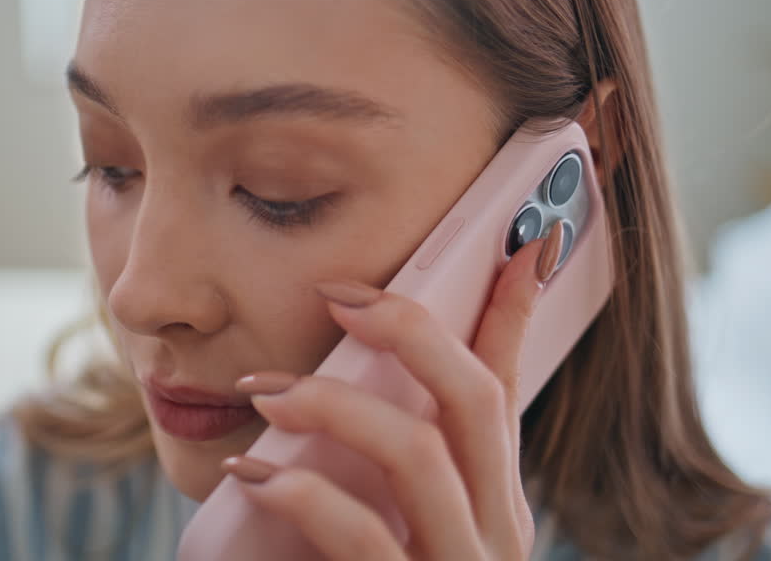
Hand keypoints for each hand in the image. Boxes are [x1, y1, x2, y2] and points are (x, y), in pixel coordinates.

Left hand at [222, 220, 565, 559]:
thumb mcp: (392, 532)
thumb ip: (384, 470)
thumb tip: (335, 392)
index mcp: (492, 505)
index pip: (505, 390)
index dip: (511, 312)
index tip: (516, 239)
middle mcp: (493, 534)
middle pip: (473, 400)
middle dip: (411, 330)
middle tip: (338, 296)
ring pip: (419, 454)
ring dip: (335, 404)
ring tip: (264, 391)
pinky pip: (363, 535)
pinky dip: (302, 492)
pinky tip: (254, 472)